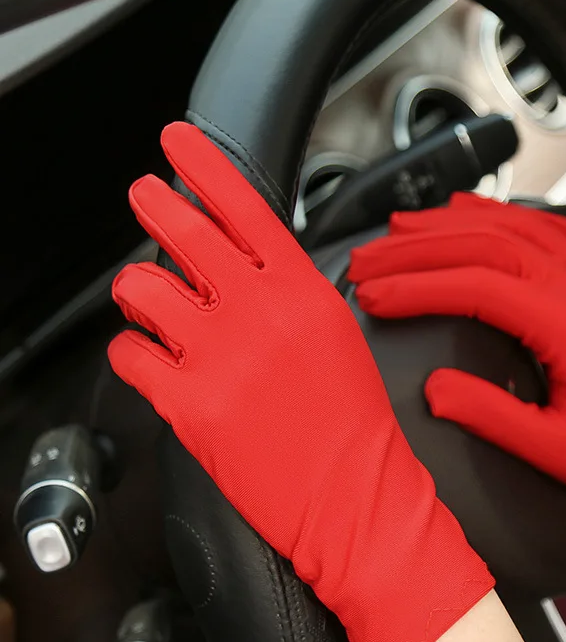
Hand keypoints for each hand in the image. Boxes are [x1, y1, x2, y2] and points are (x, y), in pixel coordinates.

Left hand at [108, 123, 493, 641]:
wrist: (358, 499)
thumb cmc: (355, 427)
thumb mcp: (337, 340)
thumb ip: (292, 296)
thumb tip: (248, 267)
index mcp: (301, 293)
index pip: (245, 206)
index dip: (204, 165)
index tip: (178, 142)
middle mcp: (259, 314)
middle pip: (185, 232)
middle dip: (154, 206)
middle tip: (146, 199)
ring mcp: (220, 358)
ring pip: (144, 290)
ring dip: (140, 291)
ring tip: (152, 302)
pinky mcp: (190, 405)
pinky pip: (132, 355)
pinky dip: (134, 352)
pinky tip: (153, 360)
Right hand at [349, 193, 565, 563]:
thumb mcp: (555, 450)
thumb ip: (492, 417)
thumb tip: (435, 391)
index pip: (477, 286)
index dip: (418, 286)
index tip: (374, 294)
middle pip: (484, 244)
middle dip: (416, 248)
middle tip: (368, 259)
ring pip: (508, 224)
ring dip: (447, 223)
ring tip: (397, 228)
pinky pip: (539, 225)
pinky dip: (494, 212)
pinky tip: (464, 209)